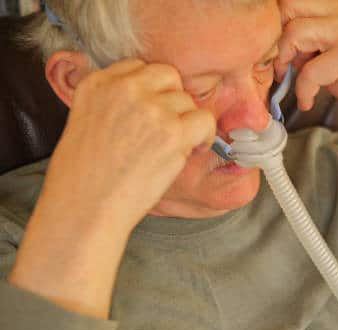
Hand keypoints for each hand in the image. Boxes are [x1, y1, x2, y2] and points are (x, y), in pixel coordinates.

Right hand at [8, 59, 214, 318]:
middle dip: (172, 102)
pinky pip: (205, 120)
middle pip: (168, 77)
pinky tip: (193, 150)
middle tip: (167, 129)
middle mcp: (124, 88)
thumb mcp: (85, 122)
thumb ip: (113, 103)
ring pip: (188, 100)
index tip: (150, 114)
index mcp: (97, 83)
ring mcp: (150, 109)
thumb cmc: (84, 176)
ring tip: (172, 148)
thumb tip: (151, 100)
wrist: (86, 207)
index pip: (138, 68)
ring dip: (186, 123)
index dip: (150, 92)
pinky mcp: (173, 132)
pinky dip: (204, 136)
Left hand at [275, 0, 337, 167]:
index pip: (291, 0)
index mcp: (337, 8)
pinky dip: (303, 91)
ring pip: (294, 33)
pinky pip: (310, 70)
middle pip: (288, 6)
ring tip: (292, 83)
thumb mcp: (329, 57)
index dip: (273, 25)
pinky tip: (308, 101)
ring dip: (284, 63)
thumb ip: (305, 46)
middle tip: (278, 66)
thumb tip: (272, 48)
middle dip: (275, 39)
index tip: (272, 53)